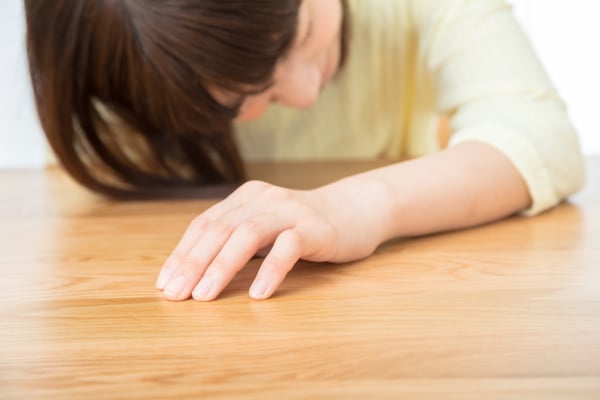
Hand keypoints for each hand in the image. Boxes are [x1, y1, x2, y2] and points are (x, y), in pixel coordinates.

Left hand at [155, 179, 384, 300]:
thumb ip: (236, 241)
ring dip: (222, 266)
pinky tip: (257, 294)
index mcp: (246, 197)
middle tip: (176, 295)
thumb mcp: (265, 229)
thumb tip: (192, 274)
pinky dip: (271, 269)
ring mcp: (290, 211)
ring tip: (205, 296)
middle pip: (220, 229)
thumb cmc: (303, 228)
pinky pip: (289, 247)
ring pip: (248, 234)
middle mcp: (264, 198)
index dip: (182, 253)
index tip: (165, 284)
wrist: (356, 211)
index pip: (205, 224)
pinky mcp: (316, 228)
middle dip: (194, 263)